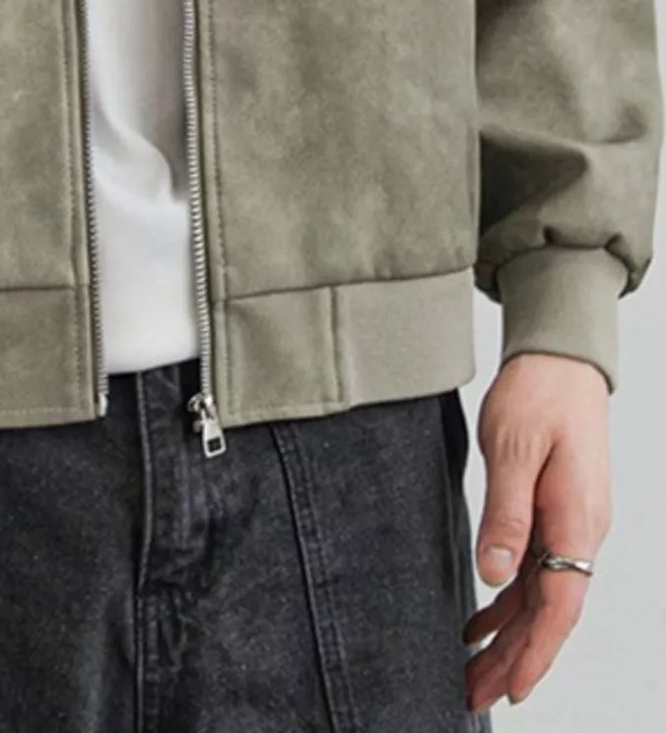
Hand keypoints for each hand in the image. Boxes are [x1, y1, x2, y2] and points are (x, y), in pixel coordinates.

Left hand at [464, 351, 610, 713]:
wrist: (560, 357)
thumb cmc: (538, 393)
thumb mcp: (512, 448)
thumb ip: (505, 514)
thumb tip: (494, 576)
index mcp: (577, 521)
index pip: (559, 606)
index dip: (535, 653)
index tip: (513, 691)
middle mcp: (581, 531)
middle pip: (550, 612)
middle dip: (515, 659)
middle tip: (475, 695)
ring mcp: (571, 524)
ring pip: (540, 596)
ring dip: (509, 635)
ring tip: (472, 672)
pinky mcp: (555, 512)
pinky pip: (535, 570)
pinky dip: (508, 600)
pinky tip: (481, 620)